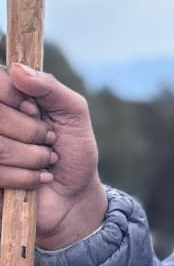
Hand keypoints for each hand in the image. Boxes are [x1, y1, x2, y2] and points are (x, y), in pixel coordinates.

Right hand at [0, 64, 106, 249]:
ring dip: (33, 156)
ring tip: (46, 160)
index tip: (35, 110)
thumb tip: (17, 69)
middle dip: (32, 131)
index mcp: (8, 98)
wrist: (73, 197)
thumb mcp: (73, 113)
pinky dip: (26, 177)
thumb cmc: (72, 150)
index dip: (15, 96)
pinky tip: (37, 179)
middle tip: (49, 140)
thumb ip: (50, 88)